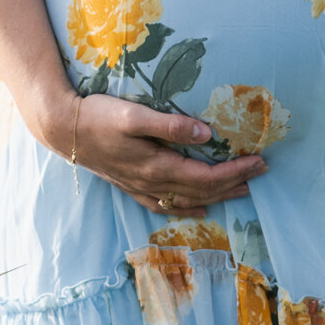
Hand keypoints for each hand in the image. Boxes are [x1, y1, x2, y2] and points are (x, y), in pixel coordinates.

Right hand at [66, 92, 265, 219]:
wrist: (62, 130)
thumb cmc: (99, 116)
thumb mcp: (135, 115)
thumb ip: (170, 125)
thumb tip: (207, 134)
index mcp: (157, 166)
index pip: (207, 176)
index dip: (236, 171)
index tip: (260, 161)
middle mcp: (151, 183)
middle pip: (202, 191)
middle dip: (234, 183)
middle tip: (262, 173)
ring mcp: (140, 187)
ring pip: (187, 200)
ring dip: (217, 197)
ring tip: (243, 191)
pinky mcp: (130, 186)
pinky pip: (164, 205)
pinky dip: (186, 209)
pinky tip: (198, 209)